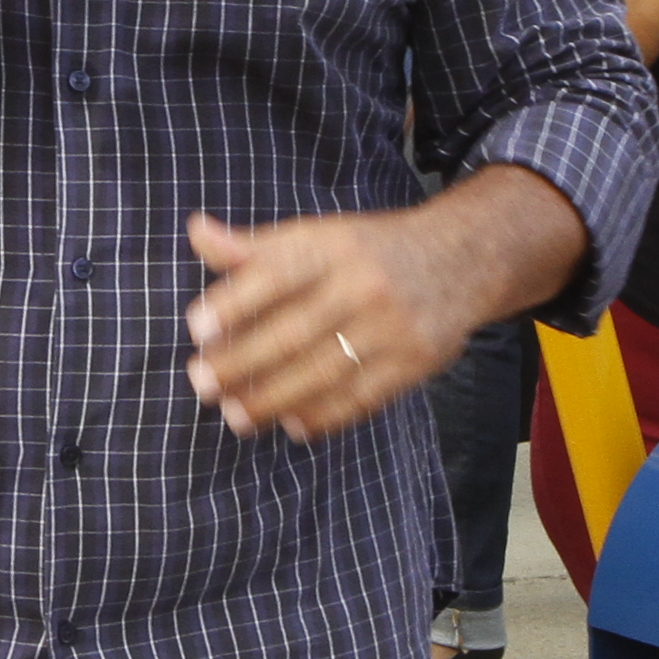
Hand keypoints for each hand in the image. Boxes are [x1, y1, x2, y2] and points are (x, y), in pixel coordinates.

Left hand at [184, 206, 470, 439]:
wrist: (461, 260)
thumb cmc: (368, 251)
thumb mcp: (317, 235)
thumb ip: (255, 247)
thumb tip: (197, 232)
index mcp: (333, 247)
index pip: (277, 274)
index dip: (235, 302)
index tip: (198, 329)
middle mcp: (363, 285)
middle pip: (294, 332)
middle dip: (242, 363)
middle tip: (202, 384)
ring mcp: (391, 327)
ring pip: (323, 372)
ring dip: (273, 399)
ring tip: (235, 416)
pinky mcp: (413, 362)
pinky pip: (361, 398)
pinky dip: (324, 416)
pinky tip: (292, 426)